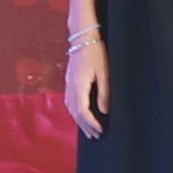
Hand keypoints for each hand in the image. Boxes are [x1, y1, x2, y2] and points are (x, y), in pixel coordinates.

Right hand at [63, 20, 110, 135]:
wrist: (82, 36)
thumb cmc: (96, 52)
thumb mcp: (104, 72)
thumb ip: (104, 92)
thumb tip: (104, 111)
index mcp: (79, 85)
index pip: (82, 111)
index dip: (91, 123)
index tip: (101, 131)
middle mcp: (70, 86)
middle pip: (75, 112)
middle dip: (85, 126)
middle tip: (96, 136)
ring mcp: (68, 83)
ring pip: (70, 107)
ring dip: (79, 120)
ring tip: (88, 129)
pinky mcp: (69, 80)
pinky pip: (69, 101)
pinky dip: (75, 111)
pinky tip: (80, 114)